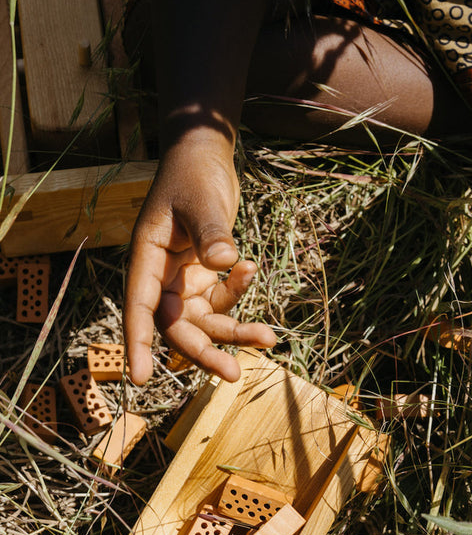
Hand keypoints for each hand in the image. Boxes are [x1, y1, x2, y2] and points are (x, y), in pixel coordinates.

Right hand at [124, 132, 276, 384]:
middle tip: (233, 373)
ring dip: (234, 330)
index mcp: (147, 258)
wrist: (204, 158)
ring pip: (204, 320)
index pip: (140, 307)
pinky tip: (251, 268)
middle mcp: (161, 275)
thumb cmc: (194, 175)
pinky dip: (238, 292)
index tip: (139, 377)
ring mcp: (183, 278)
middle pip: (177, 326)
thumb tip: (223, 262)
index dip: (139, 343)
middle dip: (204, 350)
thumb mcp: (204, 201)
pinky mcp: (203, 276)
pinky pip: (221, 300)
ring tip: (269, 337)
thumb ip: (212, 232)